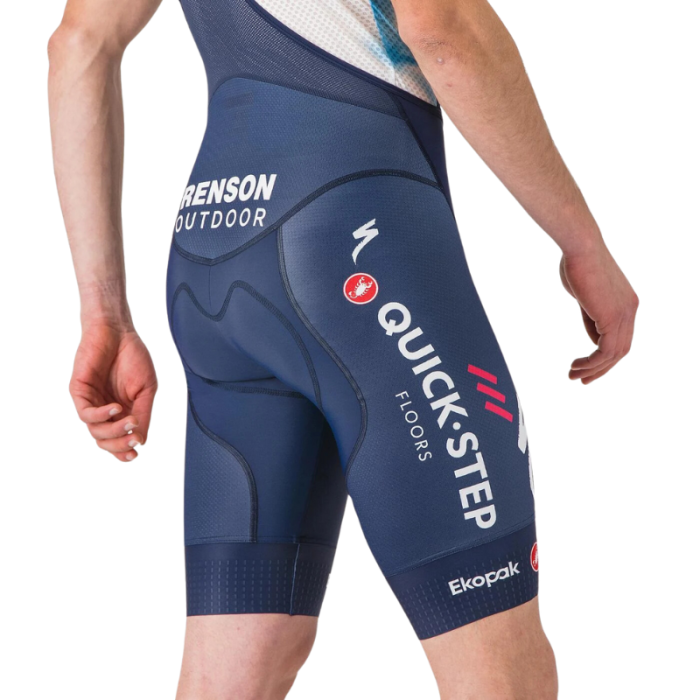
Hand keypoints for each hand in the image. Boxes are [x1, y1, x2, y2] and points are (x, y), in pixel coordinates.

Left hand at [69, 324, 157, 460]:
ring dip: (114, 431)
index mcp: (122, 412)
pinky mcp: (79, 392)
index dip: (125, 450)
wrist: (118, 332)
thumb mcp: (146, 390)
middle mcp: (104, 410)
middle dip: (120, 445)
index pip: (119, 439)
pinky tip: (115, 408)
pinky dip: (101, 415)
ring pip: (96, 431)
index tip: (136, 453)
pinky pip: (86, 413)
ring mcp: (91, 402)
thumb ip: (144, 415)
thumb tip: (142, 440)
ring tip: (130, 421)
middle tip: (134, 440)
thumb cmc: (133, 357)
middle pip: (106, 440)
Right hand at [559, 243, 638, 383]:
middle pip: (620, 350)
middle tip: (580, 379)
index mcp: (626, 303)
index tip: (584, 366)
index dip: (604, 356)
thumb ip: (591, 316)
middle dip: (600, 369)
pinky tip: (576, 365)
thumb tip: (593, 336)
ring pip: (614, 354)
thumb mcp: (585, 295)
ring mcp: (624, 314)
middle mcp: (630, 310)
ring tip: (573, 375)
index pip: (619, 338)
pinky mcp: (613, 317)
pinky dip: (592, 362)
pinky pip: (605, 350)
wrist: (581, 247)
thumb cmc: (577, 263)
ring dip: (593, 369)